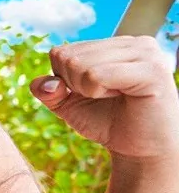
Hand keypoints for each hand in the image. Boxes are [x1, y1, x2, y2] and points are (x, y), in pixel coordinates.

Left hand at [30, 36, 178, 164]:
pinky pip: (97, 75)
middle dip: (76, 86)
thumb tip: (40, 84)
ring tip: (115, 97)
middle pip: (68, 57)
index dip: (66, 81)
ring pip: (80, 65)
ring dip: (89, 90)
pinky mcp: (152, 70)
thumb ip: (49, 91)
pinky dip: (98, 92)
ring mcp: (146, 53)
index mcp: (115, 45)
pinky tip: (122, 97)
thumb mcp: (69, 106)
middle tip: (105, 98)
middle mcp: (133, 42)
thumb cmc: (108, 123)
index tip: (93, 94)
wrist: (140, 150)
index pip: (61, 52)